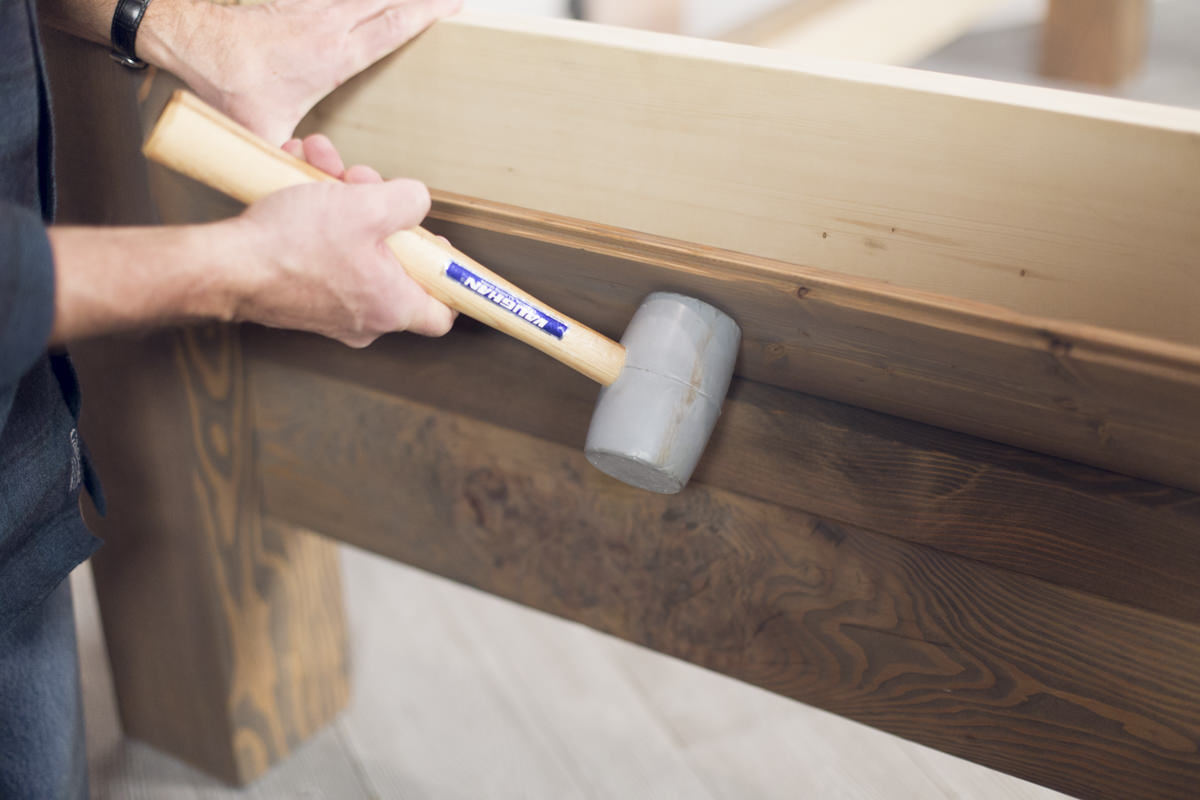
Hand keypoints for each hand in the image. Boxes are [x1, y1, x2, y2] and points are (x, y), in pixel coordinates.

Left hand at [142, 0, 461, 143]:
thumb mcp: (264, 134)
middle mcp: (328, 25)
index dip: (426, 14)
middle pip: (388, 0)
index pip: (392, 27)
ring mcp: (312, 8)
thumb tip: (310, 191)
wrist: (190, 41)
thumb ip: (292, 161)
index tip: (453, 7)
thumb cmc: (226, 85)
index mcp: (333, 57)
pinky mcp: (295, 2)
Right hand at [231, 134, 455, 345]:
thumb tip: (415, 202)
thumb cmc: (294, 246)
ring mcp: (330, 307)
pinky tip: (297, 171)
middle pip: (392, 259)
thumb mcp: (367, 206)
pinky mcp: (299, 293)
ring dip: (339, 197)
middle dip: (377, 208)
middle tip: (359, 180)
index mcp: (392, 307)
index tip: (435, 245)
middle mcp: (364, 317)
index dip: (446, 277)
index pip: (441, 312)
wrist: (224, 265)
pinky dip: (313, 211)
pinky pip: (320, 249)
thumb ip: (408, 201)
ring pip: (352, 244)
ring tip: (319, 161)